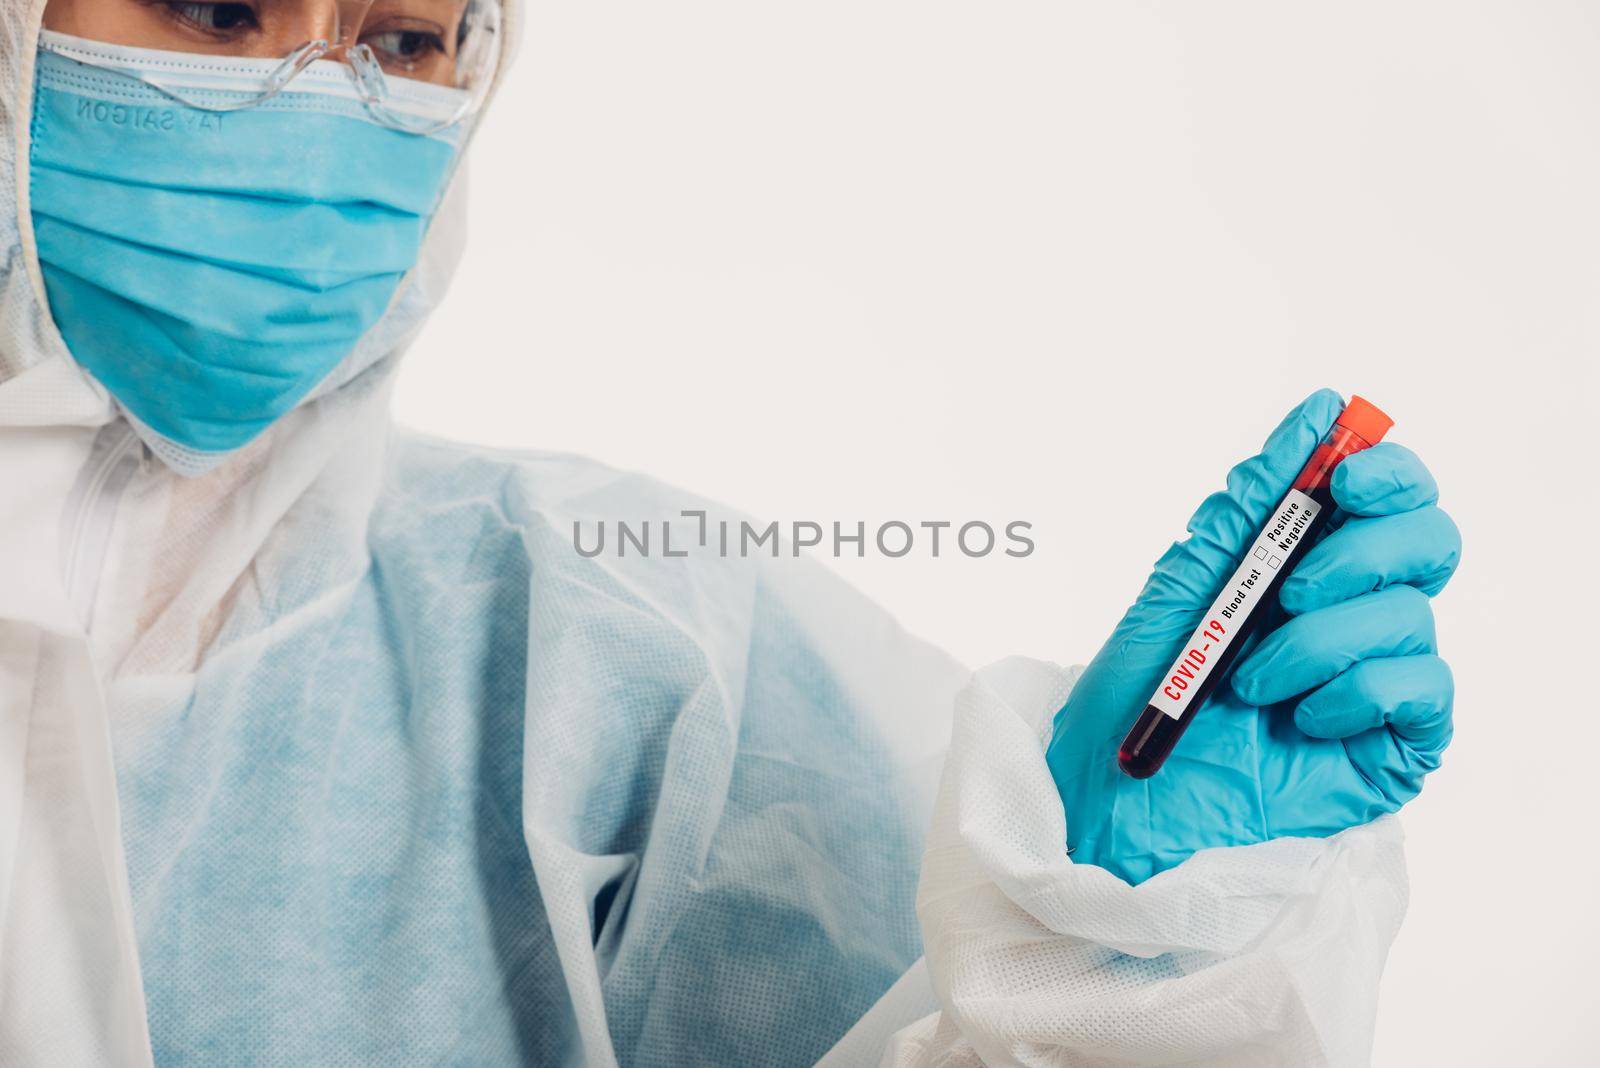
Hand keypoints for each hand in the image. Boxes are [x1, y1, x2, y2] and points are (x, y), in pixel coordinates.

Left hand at [1044, 389, 1459, 884]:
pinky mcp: (1392, 747)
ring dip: (1321, 643)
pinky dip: (1358, 692)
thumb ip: (1249, 507)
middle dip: (1365, 550)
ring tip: (1251, 686)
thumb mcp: (1178, 590)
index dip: (1385, 470)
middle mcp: (1348, 617)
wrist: (1113, 812)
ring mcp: (1374, 682)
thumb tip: (1317, 414)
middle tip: (1290, 591)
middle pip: (1429, 541)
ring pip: (1412, 616)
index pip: (1386, 496)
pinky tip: (1303, 720)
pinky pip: (1423, 689)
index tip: (1344, 473)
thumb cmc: (1130, 706)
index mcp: (1300, 569)